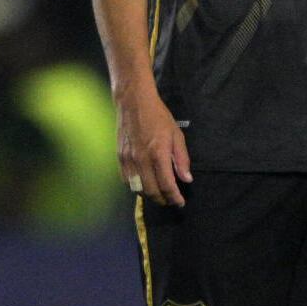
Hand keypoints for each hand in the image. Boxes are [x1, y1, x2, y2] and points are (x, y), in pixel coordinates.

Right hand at [116, 84, 190, 205]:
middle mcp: (142, 160)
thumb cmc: (158, 117)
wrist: (133, 103)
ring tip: (158, 194)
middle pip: (151, 191)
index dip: (174, 197)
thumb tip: (186, 179)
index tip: (180, 202)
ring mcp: (128, 160)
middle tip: (170, 200)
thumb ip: (181, 159)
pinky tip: (143, 184)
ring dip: (149, 195)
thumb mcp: (176, 135)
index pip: (167, 185)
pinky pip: (126, 180)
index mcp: (158, 154)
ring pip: (137, 188)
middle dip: (162, 200)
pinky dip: (136, 187)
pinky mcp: (120, 157)